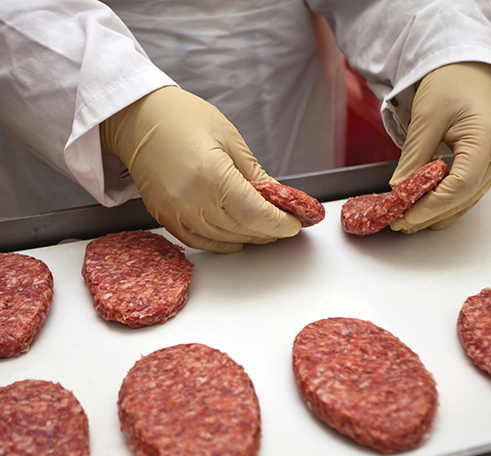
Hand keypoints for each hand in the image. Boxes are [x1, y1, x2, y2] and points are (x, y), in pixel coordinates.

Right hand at [100, 86, 300, 252]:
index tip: (295, 222)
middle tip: (285, 224)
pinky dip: (222, 244)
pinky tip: (236, 238)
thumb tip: (277, 197)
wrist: (137, 117)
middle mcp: (192, 199)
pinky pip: (199, 242)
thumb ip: (254, 175)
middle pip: (242, 230)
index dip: (280, 223)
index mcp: (212, 175)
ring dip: (249, 237)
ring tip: (265, 229)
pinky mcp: (165, 216)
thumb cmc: (182, 118)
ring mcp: (176, 212)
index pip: (256, 214)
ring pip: (224, 240)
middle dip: (270, 231)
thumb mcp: (229, 139)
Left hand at [389, 62, 490, 233]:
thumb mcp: (426, 117)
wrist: (467, 72)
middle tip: (399, 223)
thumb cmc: (451, 84)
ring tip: (407, 221)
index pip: (461, 185)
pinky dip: (443, 204)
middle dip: (429, 214)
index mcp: (486, 139)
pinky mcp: (483, 166)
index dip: (432, 206)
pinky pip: (465, 193)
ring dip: (436, 214)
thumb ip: (414, 155)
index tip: (405, 215)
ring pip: (465, 200)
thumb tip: (399, 187)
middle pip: (463, 198)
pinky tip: (423, 211)